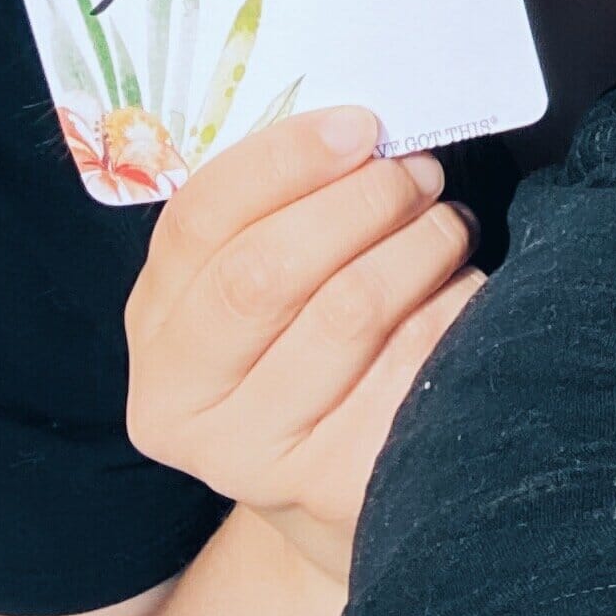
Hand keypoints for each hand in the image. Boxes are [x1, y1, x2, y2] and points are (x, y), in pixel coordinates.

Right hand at [123, 105, 483, 585]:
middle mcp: (184, 407)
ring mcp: (254, 460)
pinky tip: (461, 290)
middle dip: (362, 199)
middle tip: (419, 171)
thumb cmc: (303, 342)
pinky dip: (452, 307)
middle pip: (269, 270)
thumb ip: (276, 207)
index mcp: (155, 330)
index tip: (362, 125)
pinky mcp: (335, 489)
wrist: (335, 483)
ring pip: (349, 311)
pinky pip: (411, 367)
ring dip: (419, 244)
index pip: (200, 221)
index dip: (285, 159)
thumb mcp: (257, 276)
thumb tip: (355, 128)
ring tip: (446, 225)